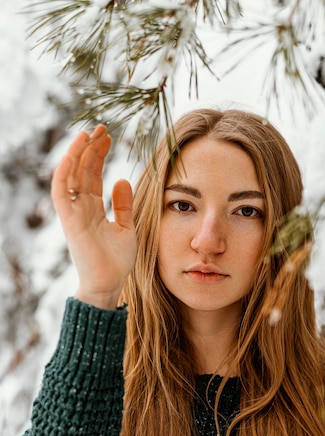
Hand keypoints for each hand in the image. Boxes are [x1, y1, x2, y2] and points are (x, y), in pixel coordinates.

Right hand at [51, 125, 137, 308]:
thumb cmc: (117, 261)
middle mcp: (81, 208)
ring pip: (70, 176)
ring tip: (88, 133)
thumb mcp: (127, 228)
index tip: (109, 136)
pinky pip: (61, 192)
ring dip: (76, 154)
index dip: (99, 154)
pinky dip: (65, 172)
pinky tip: (74, 153)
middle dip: (90, 148)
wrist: (110, 284)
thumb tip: (121, 179)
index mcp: (93, 209)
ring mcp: (74, 214)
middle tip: (102, 127)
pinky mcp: (69, 221)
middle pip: (82, 171)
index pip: (93, 175)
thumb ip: (123, 205)